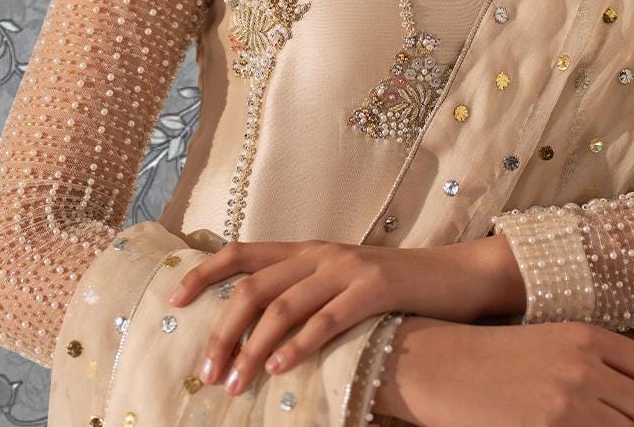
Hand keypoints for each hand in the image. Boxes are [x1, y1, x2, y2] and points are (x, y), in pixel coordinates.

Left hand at [165, 236, 526, 394]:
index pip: (243, 252)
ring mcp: (348, 268)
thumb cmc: (398, 289)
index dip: (204, 272)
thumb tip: (259, 330)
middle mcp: (322, 254)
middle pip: (254, 287)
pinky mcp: (375, 288)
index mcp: (309, 250)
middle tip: (206, 373)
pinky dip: (299, 344)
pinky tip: (280, 367)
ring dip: (252, 348)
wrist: (458, 276)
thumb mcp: (344, 282)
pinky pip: (327, 318)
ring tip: (235, 383)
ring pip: (283, 306)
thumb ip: (307, 294)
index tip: (174, 300)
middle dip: (223, 331)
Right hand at [375, 317, 633, 426]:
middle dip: (632, 420)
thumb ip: (589, 358)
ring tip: (580, 424)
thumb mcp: (548, 339)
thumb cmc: (489, 354)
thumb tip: (630, 390)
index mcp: (586, 336)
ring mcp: (569, 402)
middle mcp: (585, 366)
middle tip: (607, 420)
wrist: (440, 366)